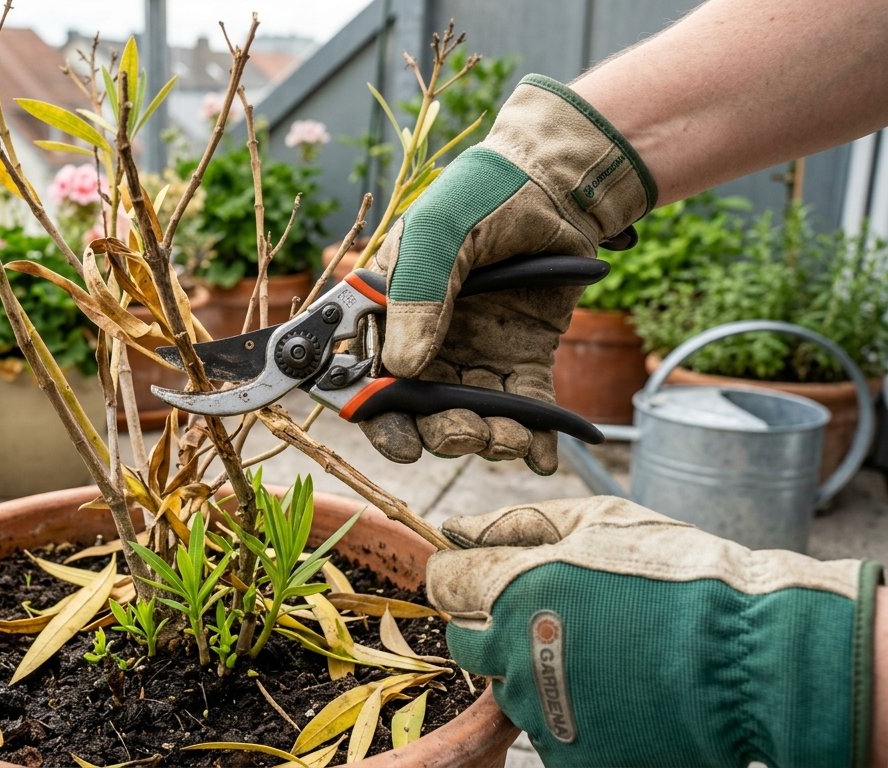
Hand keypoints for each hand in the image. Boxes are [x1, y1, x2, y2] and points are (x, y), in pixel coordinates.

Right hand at [360, 75, 654, 472]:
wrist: (558, 184)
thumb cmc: (483, 197)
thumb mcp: (440, 237)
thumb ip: (419, 298)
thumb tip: (403, 370)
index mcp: (389, 314)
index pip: (367, 377)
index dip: (377, 416)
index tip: (401, 441)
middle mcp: (426, 342)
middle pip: (419, 411)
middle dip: (440, 434)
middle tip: (466, 432)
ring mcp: (475, 354)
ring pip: (472, 416)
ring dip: (487, 439)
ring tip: (510, 438)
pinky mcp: (523, 359)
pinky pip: (523, 409)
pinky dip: (533, 439)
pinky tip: (541, 454)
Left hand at [425, 496, 882, 766]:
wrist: (752, 659)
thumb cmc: (679, 575)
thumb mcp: (599, 521)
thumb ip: (514, 521)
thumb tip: (455, 526)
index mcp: (512, 588)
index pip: (443, 583)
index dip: (464, 572)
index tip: (490, 572)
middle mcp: (513, 652)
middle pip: (465, 637)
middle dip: (492, 620)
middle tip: (551, 611)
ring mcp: (541, 710)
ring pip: (507, 683)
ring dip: (534, 665)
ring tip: (599, 650)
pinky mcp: (569, 756)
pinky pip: (547, 728)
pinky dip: (569, 709)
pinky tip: (612, 688)